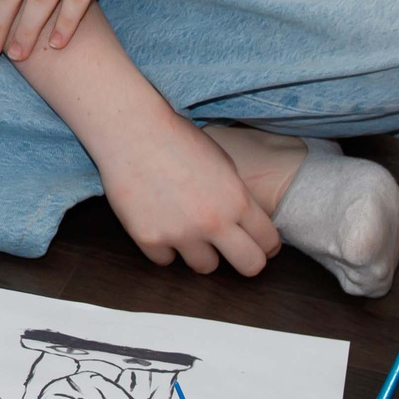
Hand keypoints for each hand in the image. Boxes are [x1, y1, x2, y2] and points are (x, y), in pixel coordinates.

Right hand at [92, 109, 280, 276]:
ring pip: (205, 267)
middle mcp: (213, 222)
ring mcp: (180, 234)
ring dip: (200, 252)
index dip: (267, 245)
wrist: (130, 131)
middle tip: (234, 252)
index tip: (259, 244)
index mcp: (237, 199)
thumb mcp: (222, 162)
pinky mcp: (149, 239)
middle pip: (250, 265)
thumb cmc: (176, 139)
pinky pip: (166, 260)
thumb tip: (245, 222)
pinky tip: (159, 223)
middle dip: (246, 261)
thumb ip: (236, 196)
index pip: (268, 241)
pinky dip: (164, 246)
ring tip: (187, 229)